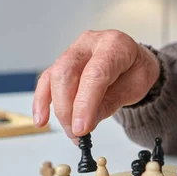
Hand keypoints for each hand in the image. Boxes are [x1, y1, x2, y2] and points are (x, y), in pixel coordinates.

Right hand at [32, 29, 159, 142]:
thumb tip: (85, 123)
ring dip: (59, 110)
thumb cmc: (135, 71)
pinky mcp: (62, 62)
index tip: (81, 128)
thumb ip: (110, 103)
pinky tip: (41, 120)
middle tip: (77, 133)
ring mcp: (73, 50)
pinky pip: (47, 80)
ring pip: (54, 77)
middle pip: (67, 73)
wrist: (133, 62)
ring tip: (71, 132)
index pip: (95, 73)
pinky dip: (42, 102)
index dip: (85, 103)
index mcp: (114, 44)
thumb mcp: (134, 89)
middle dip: (68, 109)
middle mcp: (90, 42)